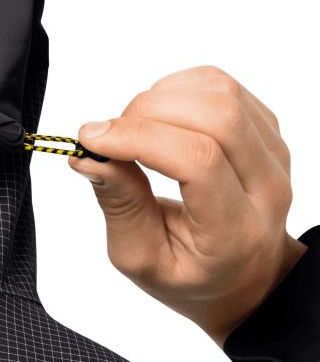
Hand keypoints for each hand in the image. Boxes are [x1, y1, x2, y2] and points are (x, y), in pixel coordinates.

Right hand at [68, 65, 307, 347]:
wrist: (243, 273)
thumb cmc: (192, 275)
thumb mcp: (143, 259)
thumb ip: (119, 207)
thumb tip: (89, 156)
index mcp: (236, 232)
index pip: (198, 162)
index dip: (138, 138)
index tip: (91, 139)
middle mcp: (267, 188)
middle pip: (218, 116)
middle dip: (147, 112)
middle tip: (112, 137)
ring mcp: (274, 154)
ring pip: (221, 93)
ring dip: (163, 98)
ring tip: (137, 131)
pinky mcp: (267, 131)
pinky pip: (223, 86)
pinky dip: (179, 90)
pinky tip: (162, 119)